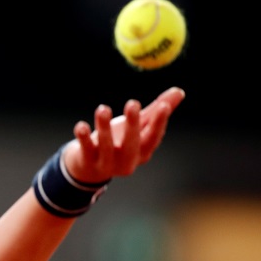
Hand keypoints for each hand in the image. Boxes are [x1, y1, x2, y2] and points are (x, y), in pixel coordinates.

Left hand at [64, 86, 185, 182]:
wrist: (88, 168)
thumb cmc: (118, 142)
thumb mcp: (137, 127)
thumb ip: (155, 111)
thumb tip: (179, 91)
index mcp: (142, 152)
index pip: (153, 138)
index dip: (159, 123)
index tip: (163, 105)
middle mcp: (126, 161)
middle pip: (131, 144)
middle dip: (133, 125)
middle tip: (133, 103)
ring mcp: (106, 164)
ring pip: (106, 147)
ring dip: (104, 127)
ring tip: (102, 108)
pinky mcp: (87, 163)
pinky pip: (85, 150)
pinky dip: (83, 138)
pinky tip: (81, 125)